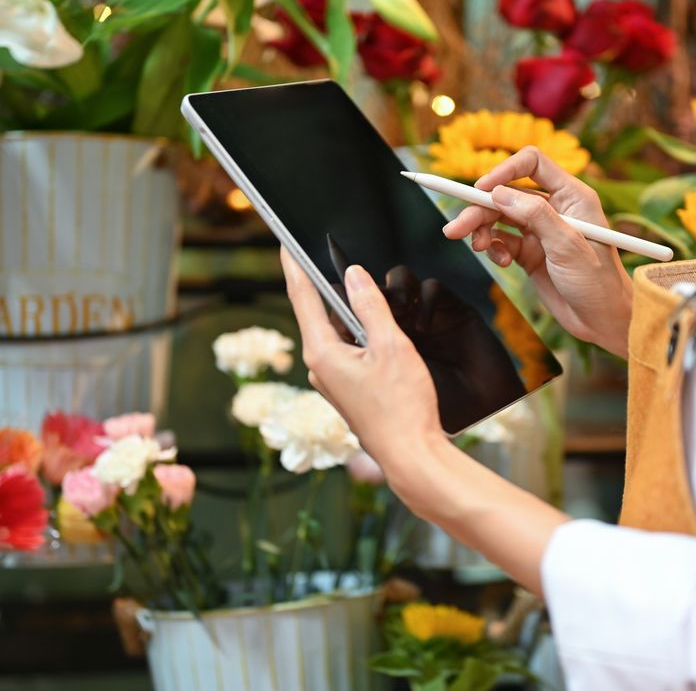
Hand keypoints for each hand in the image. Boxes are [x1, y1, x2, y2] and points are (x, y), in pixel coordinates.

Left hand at [280, 248, 443, 488]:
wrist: (411, 455)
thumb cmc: (402, 406)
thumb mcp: (391, 346)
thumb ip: (371, 306)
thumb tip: (354, 274)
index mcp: (322, 352)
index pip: (302, 297)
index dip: (293, 265)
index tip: (283, 241)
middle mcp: (321, 366)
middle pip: (318, 312)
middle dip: (323, 283)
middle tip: (322, 253)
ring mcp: (333, 379)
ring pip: (335, 331)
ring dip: (346, 309)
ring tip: (356, 283)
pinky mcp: (348, 388)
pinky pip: (347, 348)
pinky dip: (356, 330)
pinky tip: (373, 322)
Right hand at [442, 146, 632, 356]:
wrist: (602, 321)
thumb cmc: (598, 282)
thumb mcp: (568, 246)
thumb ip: (535, 216)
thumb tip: (498, 193)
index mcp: (571, 195)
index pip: (532, 164)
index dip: (504, 171)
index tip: (481, 189)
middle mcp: (554, 207)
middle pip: (506, 194)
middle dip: (479, 209)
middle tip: (455, 230)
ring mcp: (540, 230)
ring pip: (499, 217)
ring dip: (481, 230)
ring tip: (477, 248)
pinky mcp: (529, 252)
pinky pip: (502, 241)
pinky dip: (494, 249)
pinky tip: (500, 263)